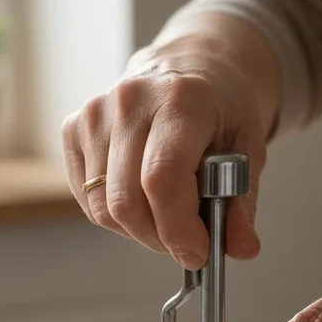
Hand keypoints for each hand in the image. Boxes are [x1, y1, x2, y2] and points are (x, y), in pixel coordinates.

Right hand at [60, 35, 266, 270]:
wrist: (189, 69)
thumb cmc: (219, 111)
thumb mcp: (248, 152)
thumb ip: (242, 203)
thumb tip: (242, 248)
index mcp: (181, 100)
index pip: (162, 180)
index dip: (178, 230)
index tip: (198, 252)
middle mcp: (130, 101)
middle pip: (127, 203)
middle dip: (160, 239)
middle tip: (186, 240)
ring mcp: (95, 114)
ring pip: (104, 209)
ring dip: (138, 231)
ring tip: (166, 215)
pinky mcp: (73, 128)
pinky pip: (88, 199)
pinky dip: (116, 215)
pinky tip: (141, 199)